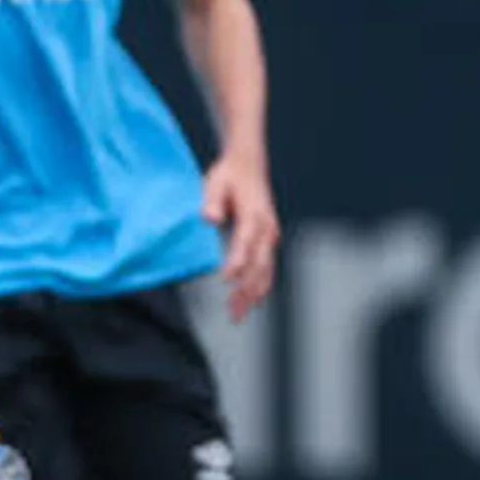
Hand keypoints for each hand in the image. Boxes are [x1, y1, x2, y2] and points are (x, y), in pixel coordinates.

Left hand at [203, 152, 280, 321]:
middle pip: (260, 264)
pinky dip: (260, 286)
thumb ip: (212, 200)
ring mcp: (270, 235)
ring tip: (237, 314)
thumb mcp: (215, 182)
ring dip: (252, 294)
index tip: (225, 279)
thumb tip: (209, 217)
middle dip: (246, 289)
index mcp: (254, 214)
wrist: (248, 165)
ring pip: (265, 271)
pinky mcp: (268, 241)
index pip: (245, 242)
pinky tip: (250, 302)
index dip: (237, 262)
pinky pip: (267, 268)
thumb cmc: (228, 175)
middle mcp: (266, 228)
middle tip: (233, 311)